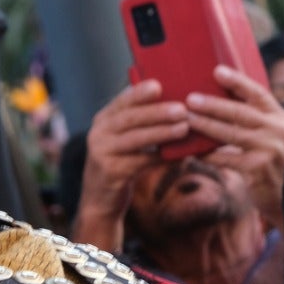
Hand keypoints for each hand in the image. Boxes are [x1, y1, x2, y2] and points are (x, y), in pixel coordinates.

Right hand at [73, 80, 188, 248]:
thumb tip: (179, 105)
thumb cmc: (121, 162)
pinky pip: (141, 162)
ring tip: (184, 127)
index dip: (140, 93)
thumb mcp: (123, 139)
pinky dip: (162, 157)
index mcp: (104, 120)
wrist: (100, 199)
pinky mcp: (111, 173)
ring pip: (136, 139)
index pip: (122, 101)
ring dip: (162, 133)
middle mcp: (99, 133)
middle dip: (157, 112)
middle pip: (130, 118)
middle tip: (182, 109)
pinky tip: (180, 155)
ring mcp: (102, 153)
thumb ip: (140, 122)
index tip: (159, 85)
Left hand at [187, 65, 283, 227]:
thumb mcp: (270, 137)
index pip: (258, 93)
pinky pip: (225, 158)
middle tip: (190, 99)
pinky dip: (207, 153)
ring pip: (231, 133)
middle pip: (241, 112)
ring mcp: (270, 150)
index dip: (237, 81)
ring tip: (186, 118)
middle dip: (213, 104)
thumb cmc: (271, 163)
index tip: (217, 71)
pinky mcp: (258, 169)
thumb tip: (214, 101)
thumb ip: (252, 120)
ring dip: (206, 125)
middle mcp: (279, 130)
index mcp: (281, 117)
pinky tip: (190, 149)